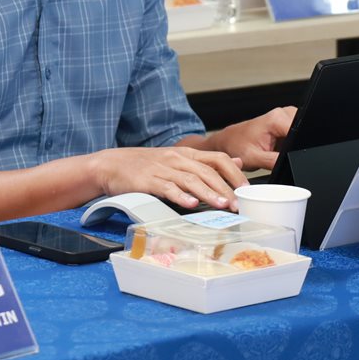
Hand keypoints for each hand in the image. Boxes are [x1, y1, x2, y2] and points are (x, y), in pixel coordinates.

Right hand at [91, 146, 247, 210]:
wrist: (111, 164)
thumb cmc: (145, 165)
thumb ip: (205, 162)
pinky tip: (191, 204)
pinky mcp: (148, 181)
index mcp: (186, 154)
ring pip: (191, 179)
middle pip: (207, 171)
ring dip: (209, 193)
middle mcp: (177, 159)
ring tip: (222, 205)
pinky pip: (168, 188)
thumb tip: (235, 162)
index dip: (234, 173)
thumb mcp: (177, 159)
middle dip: (226, 188)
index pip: (217, 158)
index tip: (247, 189)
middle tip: (239, 203)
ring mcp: (163, 169)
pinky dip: (181, 196)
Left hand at [209, 106, 296, 170]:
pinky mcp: (286, 124)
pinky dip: (290, 145)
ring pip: (301, 135)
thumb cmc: (236, 146)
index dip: (298, 147)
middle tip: (277, 153)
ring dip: (292, 146)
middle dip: (295, 147)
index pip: (301, 131)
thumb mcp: (254, 158)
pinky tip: (277, 148)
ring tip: (274, 150)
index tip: (286, 155)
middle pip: (303, 132)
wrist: (228, 142)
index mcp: (276, 118)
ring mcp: (286, 118)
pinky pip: (296, 135)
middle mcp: (283, 114)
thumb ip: (274, 161)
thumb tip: (292, 164)